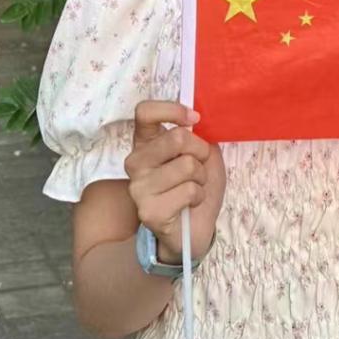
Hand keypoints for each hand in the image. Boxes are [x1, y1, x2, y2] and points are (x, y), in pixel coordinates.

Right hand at [126, 100, 225, 263]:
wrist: (193, 229)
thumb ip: (198, 134)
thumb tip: (200, 119)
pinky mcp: (148, 211)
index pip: (144, 112)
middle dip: (200, 151)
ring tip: (194, 188)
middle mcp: (136, 162)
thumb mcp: (203, 154)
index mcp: (146, 142)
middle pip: (176, 138)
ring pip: (187, 165)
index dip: (171, 110)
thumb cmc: (196, 185)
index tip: (194, 118)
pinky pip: (188, 191)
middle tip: (199, 166)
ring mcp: (139, 187)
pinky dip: (199, 196)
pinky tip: (190, 204)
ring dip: (201, 178)